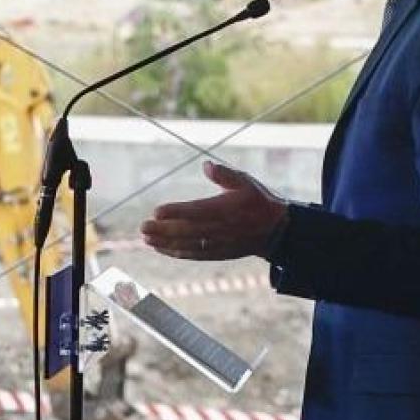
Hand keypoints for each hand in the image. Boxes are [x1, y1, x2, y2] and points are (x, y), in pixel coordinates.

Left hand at [140, 162, 286, 260]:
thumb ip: (225, 174)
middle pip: (186, 231)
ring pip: (187, 244)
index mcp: (224, 209)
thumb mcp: (246, 182)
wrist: (276, 231)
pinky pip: (193, 254)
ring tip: (146, 238)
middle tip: (143, 227)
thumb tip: (206, 165)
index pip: (196, 211)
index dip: (175, 212)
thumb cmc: (258, 202)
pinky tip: (161, 248)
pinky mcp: (217, 253)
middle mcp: (219, 229)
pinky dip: (176, 252)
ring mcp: (217, 243)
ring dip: (165, 242)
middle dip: (163, 230)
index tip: (157, 211)